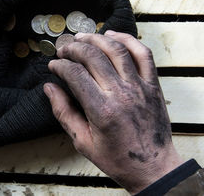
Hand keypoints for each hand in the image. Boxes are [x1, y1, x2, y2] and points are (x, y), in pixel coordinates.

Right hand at [44, 31, 183, 193]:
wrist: (153, 167)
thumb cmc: (118, 158)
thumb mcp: (83, 142)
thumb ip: (64, 113)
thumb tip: (49, 88)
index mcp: (102, 110)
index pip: (75, 74)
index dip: (60, 66)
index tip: (54, 65)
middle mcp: (121, 94)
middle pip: (94, 57)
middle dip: (74, 48)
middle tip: (64, 49)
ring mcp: (140, 87)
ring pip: (117, 50)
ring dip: (97, 39)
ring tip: (83, 37)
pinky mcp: (153, 85)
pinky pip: (143, 54)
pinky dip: (128, 39)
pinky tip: (113, 35)